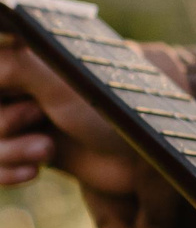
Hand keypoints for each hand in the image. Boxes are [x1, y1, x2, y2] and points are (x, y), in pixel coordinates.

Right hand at [0, 32, 150, 198]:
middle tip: (38, 115)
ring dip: (6, 151)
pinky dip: (7, 171)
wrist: (150, 152)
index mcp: (30, 55)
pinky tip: (33, 171)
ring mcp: (28, 119)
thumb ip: (13, 65)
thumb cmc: (113, 105)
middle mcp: (25, 86)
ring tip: (46, 150)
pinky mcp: (34, 150)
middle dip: (1, 122)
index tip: (27, 109)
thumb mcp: (60, 78)